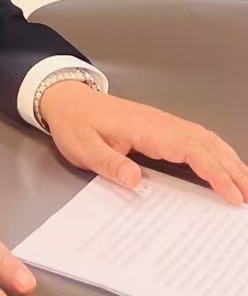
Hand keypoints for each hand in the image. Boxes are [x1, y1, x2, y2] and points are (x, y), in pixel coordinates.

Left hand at [40, 83, 247, 205]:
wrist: (67, 100)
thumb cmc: (75, 124)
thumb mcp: (83, 147)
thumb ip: (109, 164)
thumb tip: (136, 181)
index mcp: (145, 128)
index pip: (190, 150)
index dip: (214, 173)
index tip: (232, 195)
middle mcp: (160, 122)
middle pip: (206, 144)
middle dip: (233, 170)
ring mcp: (163, 122)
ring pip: (206, 138)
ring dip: (229, 160)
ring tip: (247, 184)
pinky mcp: (161, 125)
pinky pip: (197, 137)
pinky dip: (217, 151)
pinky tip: (226, 164)